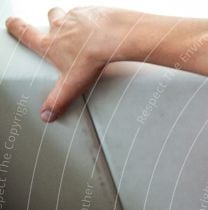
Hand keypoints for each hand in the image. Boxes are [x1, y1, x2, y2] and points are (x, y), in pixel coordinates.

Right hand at [5, 7, 120, 121]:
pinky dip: (93, 19)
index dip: (16, 27)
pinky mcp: (93, 12)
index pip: (25, 33)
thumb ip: (58, 99)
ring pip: (69, 14)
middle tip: (56, 29)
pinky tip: (100, 29)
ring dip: (72, 20)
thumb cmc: (90, 58)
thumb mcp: (71, 84)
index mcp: (49, 43)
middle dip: (51, 22)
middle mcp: (59, 26)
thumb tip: (47, 115)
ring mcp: (75, 16)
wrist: (111, 37)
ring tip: (82, 32)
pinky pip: (90, 13)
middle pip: (50, 17)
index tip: (11, 23)